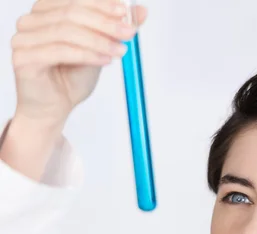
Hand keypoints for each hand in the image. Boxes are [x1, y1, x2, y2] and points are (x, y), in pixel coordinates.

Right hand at [11, 0, 147, 127]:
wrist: (55, 107)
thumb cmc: (72, 76)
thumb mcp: (101, 49)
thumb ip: (117, 30)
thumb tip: (140, 11)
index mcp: (47, 10)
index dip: (102, 4)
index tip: (126, 13)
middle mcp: (31, 20)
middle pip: (71, 12)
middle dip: (105, 23)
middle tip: (129, 34)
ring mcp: (23, 38)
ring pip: (67, 31)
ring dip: (99, 41)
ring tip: (121, 51)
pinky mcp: (23, 58)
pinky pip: (60, 51)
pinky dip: (87, 55)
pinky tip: (105, 61)